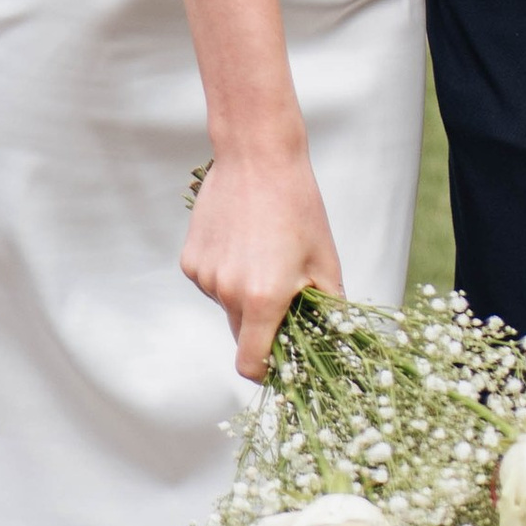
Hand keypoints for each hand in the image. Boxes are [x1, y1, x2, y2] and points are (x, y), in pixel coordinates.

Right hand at [181, 146, 342, 378]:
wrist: (257, 156)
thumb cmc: (297, 205)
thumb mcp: (325, 259)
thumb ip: (329, 309)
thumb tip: (334, 339)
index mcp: (263, 299)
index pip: (250, 363)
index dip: (266, 369)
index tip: (279, 360)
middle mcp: (228, 292)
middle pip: (241, 334)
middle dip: (261, 326)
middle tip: (282, 295)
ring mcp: (205, 275)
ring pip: (227, 306)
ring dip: (244, 296)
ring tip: (263, 254)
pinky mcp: (190, 259)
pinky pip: (211, 283)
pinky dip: (226, 275)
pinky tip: (242, 242)